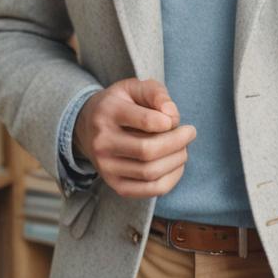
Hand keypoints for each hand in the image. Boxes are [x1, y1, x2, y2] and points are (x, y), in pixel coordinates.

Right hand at [73, 78, 195, 197]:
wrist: (88, 127)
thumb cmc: (120, 104)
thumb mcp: (134, 87)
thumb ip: (156, 93)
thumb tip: (172, 115)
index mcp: (108, 112)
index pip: (146, 121)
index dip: (168, 121)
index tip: (175, 119)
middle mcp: (102, 142)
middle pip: (148, 150)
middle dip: (177, 142)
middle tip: (189, 132)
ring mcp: (106, 167)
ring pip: (150, 172)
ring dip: (176, 160)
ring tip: (183, 147)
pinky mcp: (115, 185)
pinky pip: (150, 190)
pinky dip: (171, 179)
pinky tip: (176, 164)